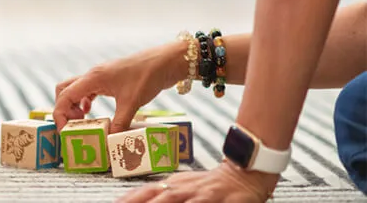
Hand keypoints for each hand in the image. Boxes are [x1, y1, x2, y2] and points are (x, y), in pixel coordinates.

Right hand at [53, 40, 187, 132]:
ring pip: (76, 90)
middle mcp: (93, 75)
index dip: (60, 114)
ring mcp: (100, 76)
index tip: (65, 130)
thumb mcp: (132, 103)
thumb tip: (109, 141)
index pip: (65, 95)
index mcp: (93, 78)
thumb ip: (119, 123)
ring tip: (83, 121)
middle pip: (65, 90)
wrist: (164, 62)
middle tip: (74, 125)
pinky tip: (92, 112)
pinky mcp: (109, 79)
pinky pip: (88, 90)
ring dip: (74, 105)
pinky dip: (85, 102)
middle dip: (64, 109)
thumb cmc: (147, 76)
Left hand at [117, 162, 276, 202]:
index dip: (129, 199)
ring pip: (178, 200)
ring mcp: (204, 193)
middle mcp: (185, 187)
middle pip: (159, 196)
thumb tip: (134, 200)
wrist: (245, 173)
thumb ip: (162, 195)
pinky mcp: (224, 199)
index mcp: (173, 184)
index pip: (146, 192)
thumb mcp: (184, 187)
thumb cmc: (209, 185)